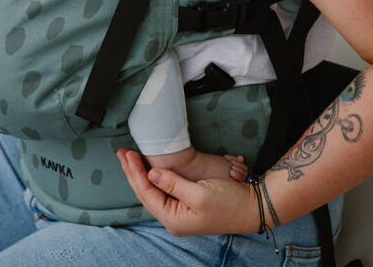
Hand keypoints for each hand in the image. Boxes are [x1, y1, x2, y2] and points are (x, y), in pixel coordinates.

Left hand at [116, 149, 257, 235]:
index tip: (128, 154)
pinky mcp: (187, 204)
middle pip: (146, 193)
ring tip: (130, 158)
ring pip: (153, 191)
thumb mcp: (200, 192)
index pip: (147, 193)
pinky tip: (148, 169)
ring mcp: (180, 212)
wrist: (251, 207)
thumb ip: (173, 183)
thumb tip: (151, 174)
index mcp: (174, 218)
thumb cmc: (228, 202)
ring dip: (141, 174)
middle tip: (121, 153)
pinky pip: (164, 190)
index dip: (135, 173)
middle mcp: (173, 218)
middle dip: (133, 172)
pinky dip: (154, 177)